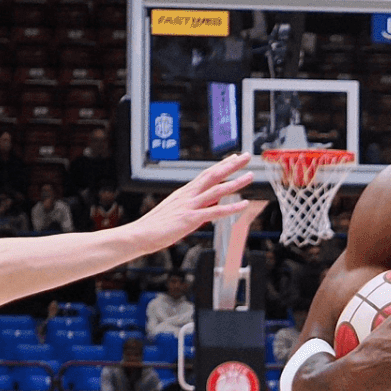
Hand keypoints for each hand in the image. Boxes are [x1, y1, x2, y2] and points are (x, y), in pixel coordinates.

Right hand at [128, 153, 255, 247]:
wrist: (140, 234)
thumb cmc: (155, 226)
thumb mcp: (175, 212)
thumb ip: (191, 208)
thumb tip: (206, 207)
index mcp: (184, 193)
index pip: (206, 174)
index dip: (221, 165)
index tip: (233, 158)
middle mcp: (188, 195)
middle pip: (213, 175)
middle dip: (231, 165)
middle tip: (246, 156)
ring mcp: (190, 206)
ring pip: (218, 190)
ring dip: (236, 182)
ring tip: (250, 175)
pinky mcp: (191, 218)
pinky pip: (216, 211)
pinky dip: (232, 208)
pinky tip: (244, 204)